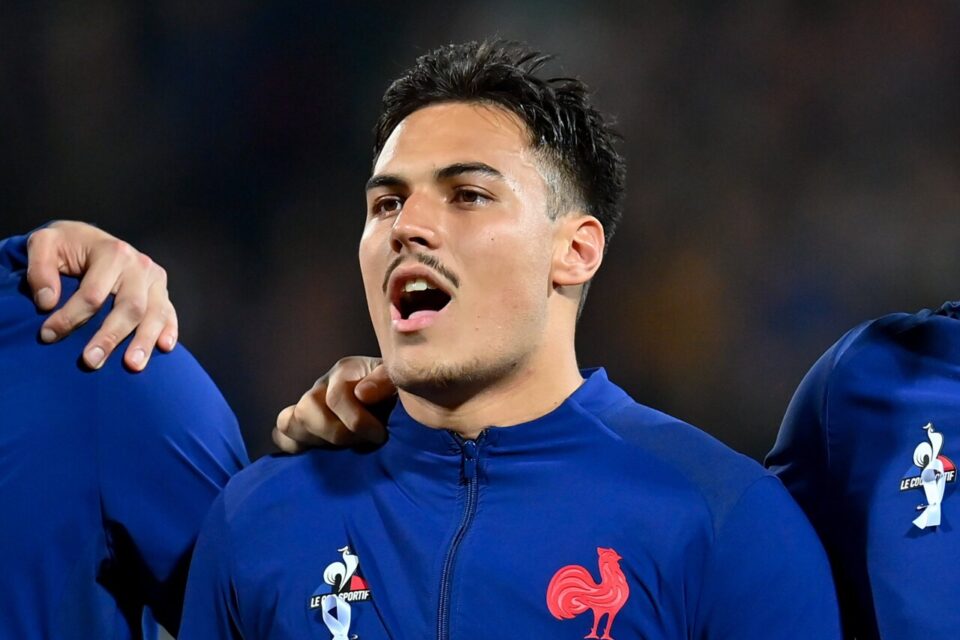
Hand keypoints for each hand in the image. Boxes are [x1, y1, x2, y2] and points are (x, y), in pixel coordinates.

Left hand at [26, 221, 177, 370]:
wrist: (89, 239)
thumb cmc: (66, 246)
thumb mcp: (44, 244)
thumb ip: (39, 269)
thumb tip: (48, 302)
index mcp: (113, 252)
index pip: (93, 294)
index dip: (70, 318)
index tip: (47, 335)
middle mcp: (139, 265)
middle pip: (130, 307)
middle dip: (110, 336)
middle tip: (90, 362)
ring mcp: (154, 280)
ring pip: (155, 314)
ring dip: (144, 342)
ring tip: (132, 366)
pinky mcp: (162, 292)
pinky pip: (169, 314)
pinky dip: (169, 331)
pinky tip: (164, 348)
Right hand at [273, 356, 394, 451]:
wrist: (400, 406)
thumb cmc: (403, 395)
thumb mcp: (401, 383)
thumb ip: (385, 381)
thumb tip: (361, 393)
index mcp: (346, 371)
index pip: (336, 397)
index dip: (358, 422)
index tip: (380, 435)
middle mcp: (323, 386)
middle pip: (307, 410)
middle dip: (337, 433)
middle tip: (363, 442)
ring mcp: (310, 405)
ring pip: (289, 422)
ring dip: (316, 440)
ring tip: (343, 448)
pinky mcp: (304, 425)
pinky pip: (283, 433)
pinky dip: (295, 445)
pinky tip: (321, 453)